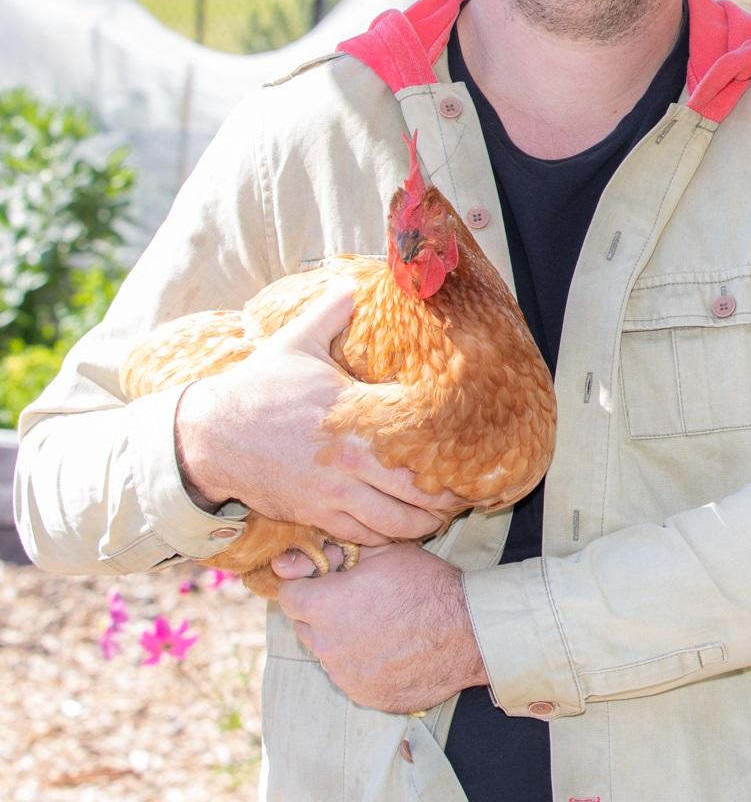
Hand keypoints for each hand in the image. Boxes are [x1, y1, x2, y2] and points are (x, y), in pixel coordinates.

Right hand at [174, 287, 452, 545]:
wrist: (210, 436)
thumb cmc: (258, 389)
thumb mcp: (294, 342)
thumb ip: (330, 312)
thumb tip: (353, 282)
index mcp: (356, 416)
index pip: (421, 442)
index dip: (452, 454)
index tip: (470, 453)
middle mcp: (351, 461)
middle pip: (418, 493)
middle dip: (448, 497)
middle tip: (465, 492)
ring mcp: (334, 494)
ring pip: (396, 523)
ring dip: (423, 523)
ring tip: (439, 515)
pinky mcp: (316, 515)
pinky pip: (364, 536)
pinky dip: (387, 536)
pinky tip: (399, 525)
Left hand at [276, 542, 487, 712]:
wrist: (469, 633)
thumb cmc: (428, 587)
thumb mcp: (385, 553)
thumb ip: (334, 554)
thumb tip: (288, 562)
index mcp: (325, 605)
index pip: (288, 596)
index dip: (307, 585)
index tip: (328, 583)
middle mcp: (326, 645)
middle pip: (306, 627)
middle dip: (324, 613)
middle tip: (361, 601)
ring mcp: (345, 675)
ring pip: (329, 653)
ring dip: (345, 639)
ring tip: (383, 626)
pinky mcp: (365, 696)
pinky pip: (353, 677)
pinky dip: (366, 664)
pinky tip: (394, 649)